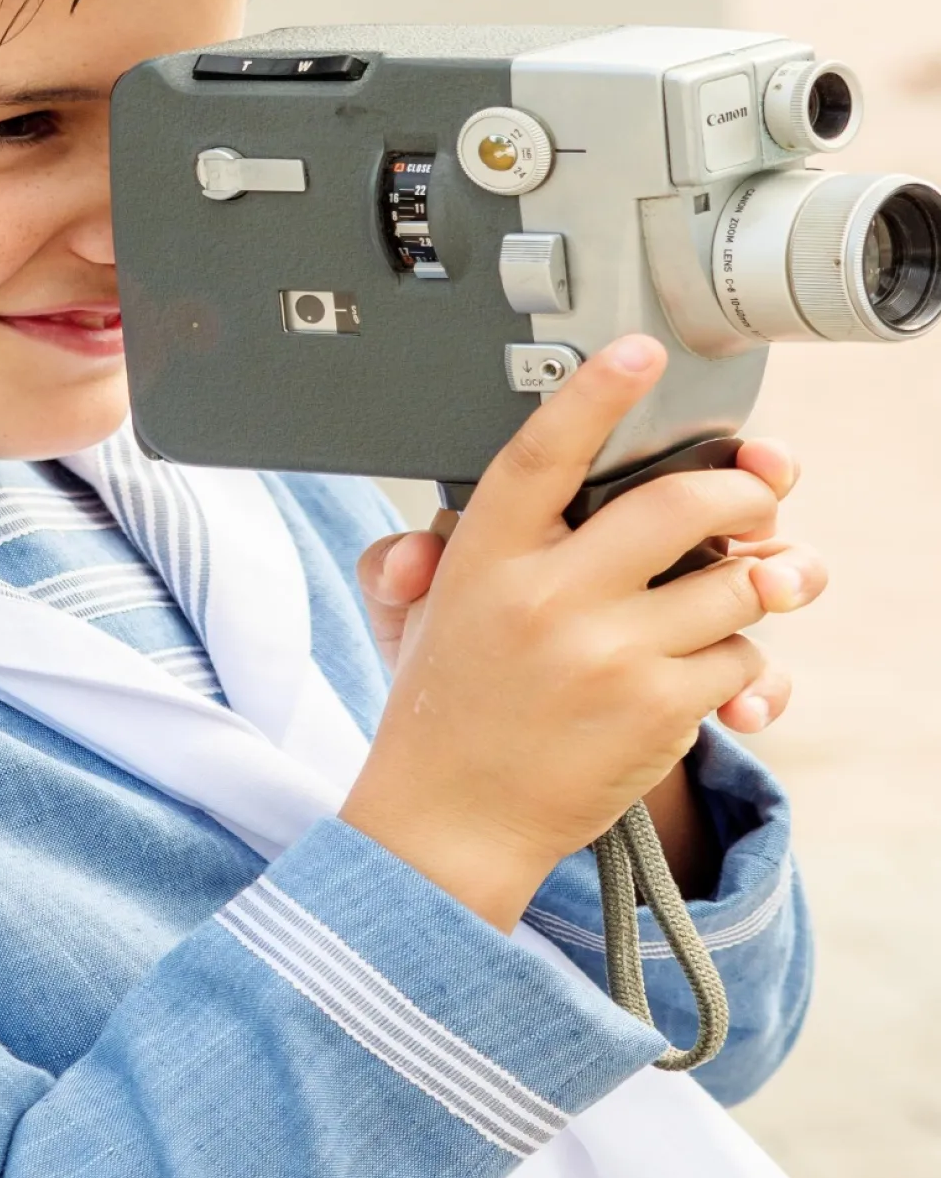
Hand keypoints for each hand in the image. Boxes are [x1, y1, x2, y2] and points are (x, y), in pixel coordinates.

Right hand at [339, 336, 825, 931]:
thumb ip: (428, 558)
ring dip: (758, 583)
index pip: (542, 453)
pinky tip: (711, 670)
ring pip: (733, 584)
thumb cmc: (443, 716)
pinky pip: (741, 658)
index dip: (595, 394)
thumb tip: (427, 535)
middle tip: (754, 497)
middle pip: (678, 504)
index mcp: (484, 560)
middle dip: (738, 493)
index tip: (641, 351)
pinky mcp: (656, 711)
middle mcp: (548, 599)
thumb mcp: (420, 618)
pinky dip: (741, 662)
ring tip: (754, 586)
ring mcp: (607, 656)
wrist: (450, 826)